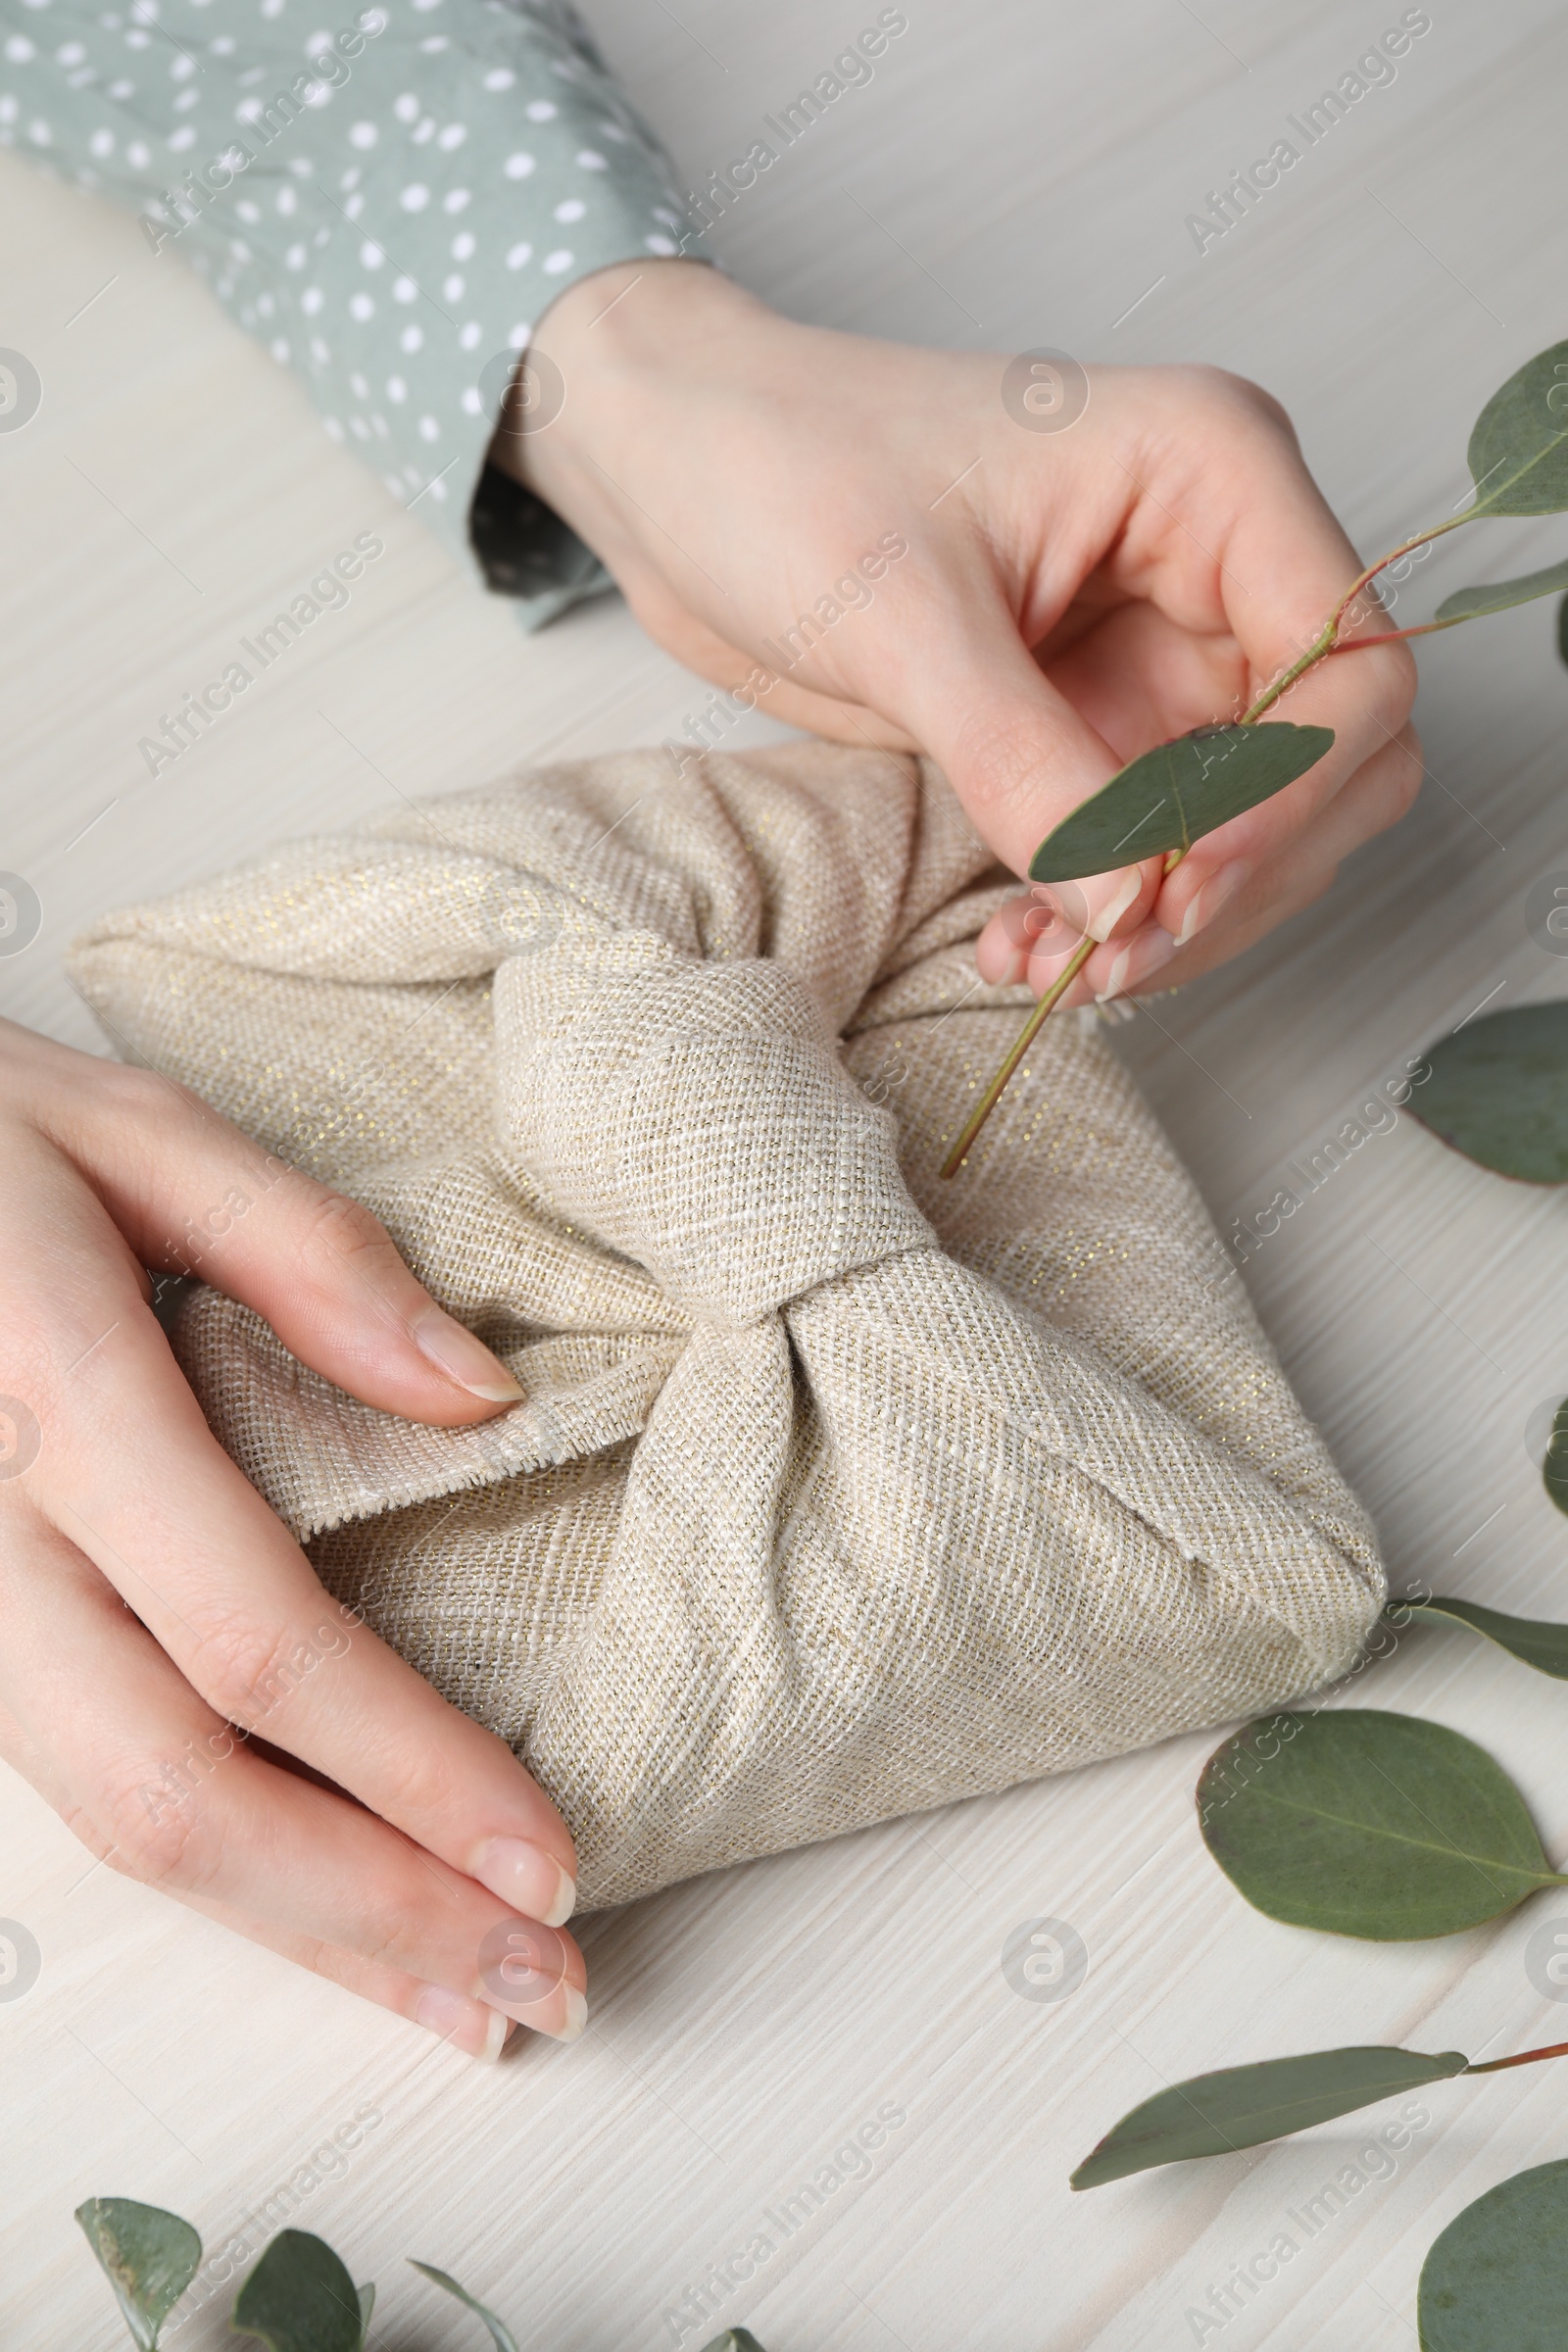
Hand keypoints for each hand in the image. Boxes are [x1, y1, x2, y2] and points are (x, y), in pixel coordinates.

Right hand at [0, 1021, 584, 2055]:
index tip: (545, 1854)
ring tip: (452, 1990)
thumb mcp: (128, 1127)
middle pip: (172, 1789)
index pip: (251, 1638)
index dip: (406, 1768)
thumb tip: (477, 1394)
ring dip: (297, 1928)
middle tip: (534, 1987)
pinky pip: (71, 1783)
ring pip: (109, 1820)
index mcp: (48, 1393)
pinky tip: (321, 1904)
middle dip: (365, 1913)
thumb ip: (307, 1254)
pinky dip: (214, 1869)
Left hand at [502, 260, 1419, 1005]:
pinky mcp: (1090, 727)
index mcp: (1210, 476)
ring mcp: (1155, 654)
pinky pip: (1147, 855)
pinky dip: (1105, 919)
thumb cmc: (780, 462)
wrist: (675, 470)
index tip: (1179, 887)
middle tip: (1111, 959)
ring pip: (1242, 834)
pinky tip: (1018, 948)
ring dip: (1164, 921)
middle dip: (1231, 884)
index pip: (1351, 668)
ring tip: (1043, 968)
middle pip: (1326, 770)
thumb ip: (1026, 767)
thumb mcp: (903, 616)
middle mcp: (1210, 566)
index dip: (1290, 798)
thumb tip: (1127, 906)